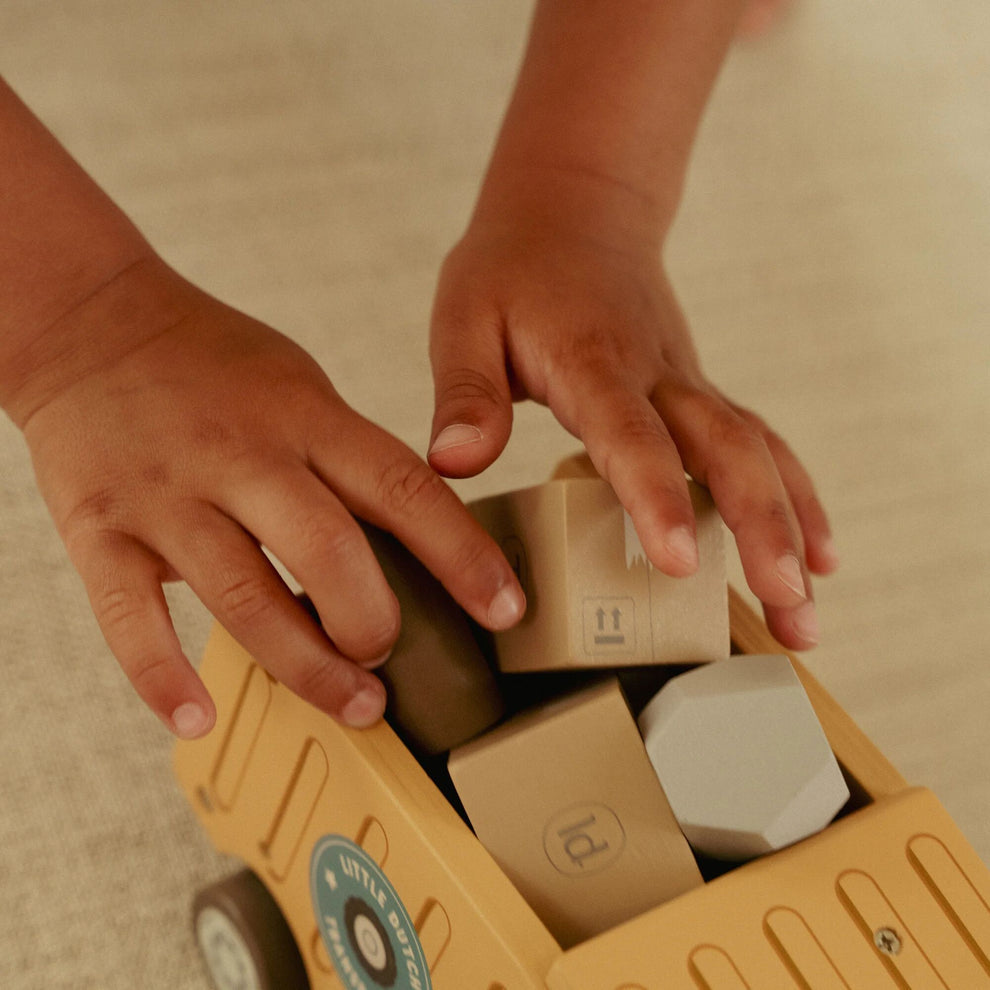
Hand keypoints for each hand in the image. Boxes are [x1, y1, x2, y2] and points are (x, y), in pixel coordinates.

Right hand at [16, 259, 524, 736]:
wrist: (92, 325)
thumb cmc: (216, 364)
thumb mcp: (303, 386)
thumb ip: (353, 459)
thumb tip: (416, 541)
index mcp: (306, 417)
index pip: (403, 489)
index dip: (463, 555)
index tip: (505, 610)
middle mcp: (242, 455)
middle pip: (328, 551)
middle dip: (372, 624)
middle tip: (388, 660)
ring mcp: (167, 494)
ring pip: (244, 598)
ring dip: (305, 667)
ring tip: (349, 703)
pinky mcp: (100, 528)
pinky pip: (130, 616)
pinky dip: (163, 677)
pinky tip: (200, 718)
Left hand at [428, 207, 836, 650]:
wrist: (576, 212)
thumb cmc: (512, 271)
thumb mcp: (464, 320)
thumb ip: (466, 394)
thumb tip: (454, 463)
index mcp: (592, 360)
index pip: (631, 433)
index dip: (657, 495)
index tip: (680, 561)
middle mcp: (657, 374)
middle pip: (726, 448)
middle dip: (761, 530)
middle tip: (786, 606)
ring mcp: (689, 383)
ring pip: (757, 453)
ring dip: (792, 530)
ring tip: (808, 612)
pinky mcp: (700, 394)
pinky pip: (760, 446)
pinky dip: (796, 497)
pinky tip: (818, 552)